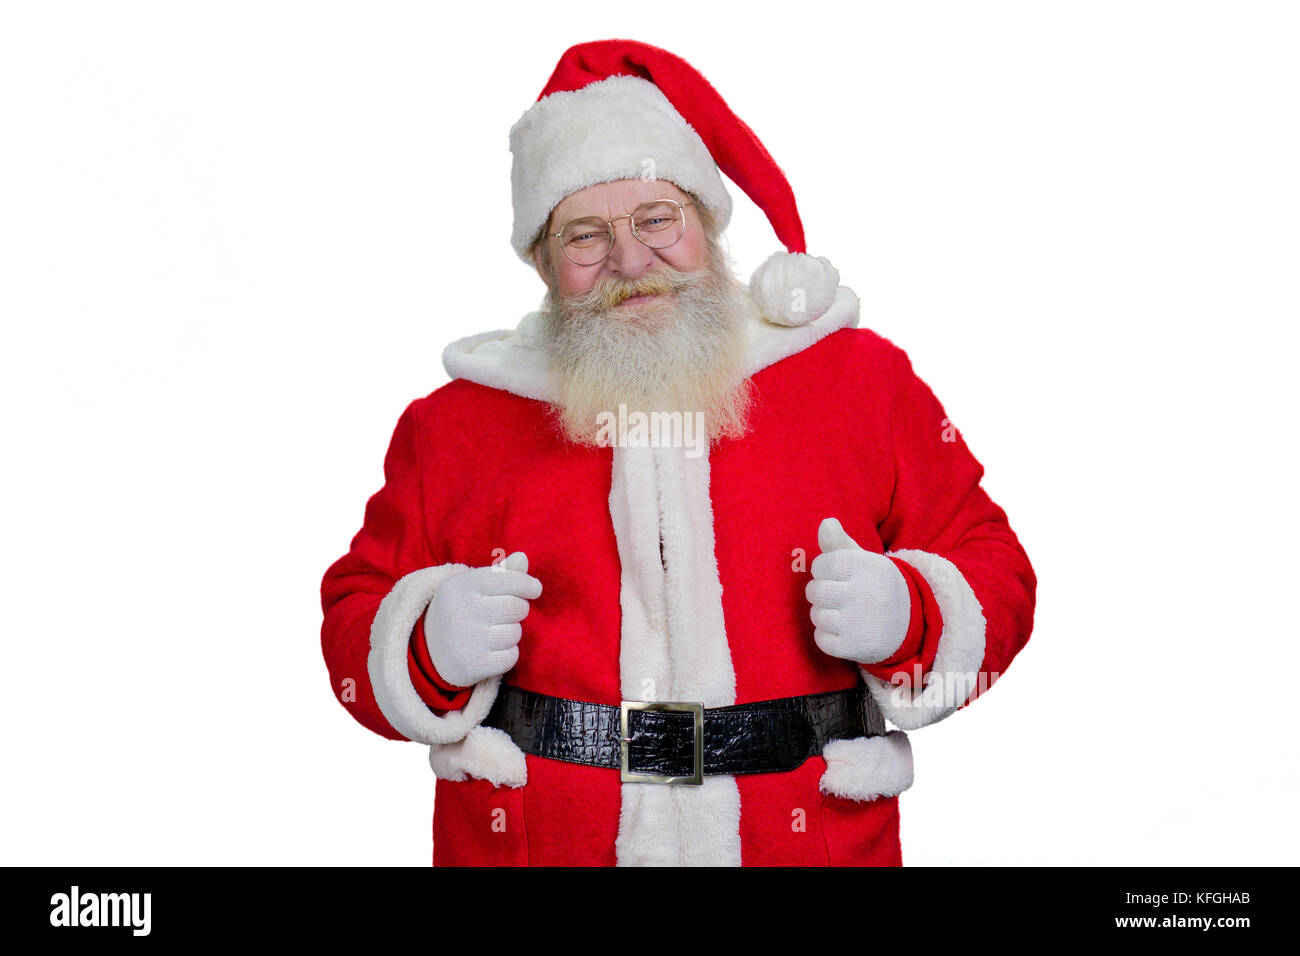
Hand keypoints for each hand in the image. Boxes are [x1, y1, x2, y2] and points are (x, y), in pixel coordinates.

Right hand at [423, 551, 542, 686]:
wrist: (427, 648)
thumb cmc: (460, 609)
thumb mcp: (471, 586)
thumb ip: (500, 572)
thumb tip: (523, 557)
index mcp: (460, 586)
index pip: (506, 579)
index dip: (526, 583)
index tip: (535, 589)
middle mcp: (461, 611)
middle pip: (516, 607)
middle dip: (518, 609)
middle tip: (505, 613)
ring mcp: (466, 640)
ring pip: (515, 633)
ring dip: (511, 633)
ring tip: (493, 632)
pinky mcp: (472, 665)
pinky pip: (510, 657)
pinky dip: (507, 654)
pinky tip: (492, 650)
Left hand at [806, 518, 910, 664]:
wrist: (910, 621)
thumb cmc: (874, 584)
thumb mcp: (863, 560)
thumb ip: (839, 542)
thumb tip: (825, 523)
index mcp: (869, 567)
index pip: (822, 565)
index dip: (823, 569)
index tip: (836, 573)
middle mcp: (868, 594)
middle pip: (816, 591)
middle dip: (820, 592)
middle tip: (835, 593)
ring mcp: (863, 622)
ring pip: (817, 616)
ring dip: (822, 614)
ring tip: (840, 611)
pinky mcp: (858, 647)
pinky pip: (822, 640)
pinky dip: (826, 636)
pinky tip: (842, 629)